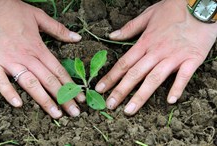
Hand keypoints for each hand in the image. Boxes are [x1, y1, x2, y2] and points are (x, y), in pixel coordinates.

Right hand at [0, 0, 84, 117]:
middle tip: (74, 112)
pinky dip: (8, 92)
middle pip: (49, 81)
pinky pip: (0, 80)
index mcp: (38, 48)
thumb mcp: (38, 16)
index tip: (80, 97)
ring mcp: (10, 61)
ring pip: (30, 84)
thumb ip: (58, 29)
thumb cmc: (12, 11)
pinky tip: (18, 104)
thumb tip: (77, 38)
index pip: (58, 70)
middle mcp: (26, 57)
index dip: (71, 85)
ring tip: (56, 114)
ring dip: (44, 100)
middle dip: (63, 98)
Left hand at [95, 0, 216, 114]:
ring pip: (154, 79)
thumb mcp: (148, 14)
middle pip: (135, 74)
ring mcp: (173, 56)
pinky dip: (177, 88)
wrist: (201, 5)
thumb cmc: (174, 9)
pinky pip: (183, 76)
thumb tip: (111, 36)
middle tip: (109, 105)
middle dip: (120, 91)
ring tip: (129, 110)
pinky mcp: (191, 59)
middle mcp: (156, 52)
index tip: (100, 88)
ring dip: (140, 96)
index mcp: (145, 42)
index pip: (124, 63)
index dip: (111, 77)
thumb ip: (129, 28)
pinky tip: (170, 101)